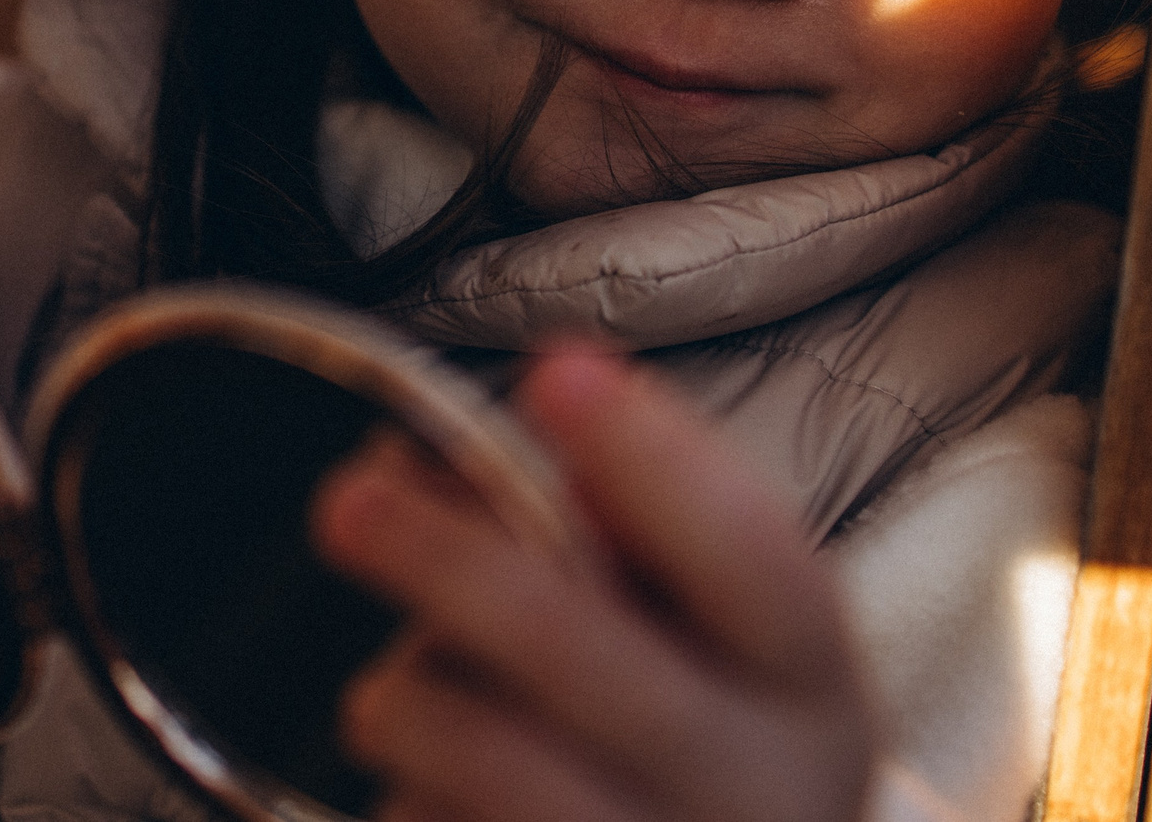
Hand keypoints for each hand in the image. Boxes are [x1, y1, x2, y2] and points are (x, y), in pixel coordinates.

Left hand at [310, 343, 874, 821]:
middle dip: (446, 558)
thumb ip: (602, 523)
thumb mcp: (699, 622)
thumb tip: (435, 456)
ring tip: (397, 694)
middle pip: (579, 650)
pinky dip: (405, 794)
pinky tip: (435, 794)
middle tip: (346, 501)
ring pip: (480, 753)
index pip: (748, 554)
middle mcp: (757, 787)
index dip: (650, 459)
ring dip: (406, 695)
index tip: (555, 372)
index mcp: (804, 678)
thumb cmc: (694, 714)